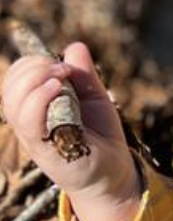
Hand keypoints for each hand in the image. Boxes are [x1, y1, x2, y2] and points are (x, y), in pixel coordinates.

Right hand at [1, 41, 142, 220]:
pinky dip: (39, 98)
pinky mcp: (45, 150)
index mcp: (34, 108)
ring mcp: (34, 137)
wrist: (115, 173)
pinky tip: (58, 88)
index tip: (60, 64)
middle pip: (10, 86)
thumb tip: (74, 47)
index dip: (31, 63)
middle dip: (34, 67)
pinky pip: (29, 122)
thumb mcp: (95, 98)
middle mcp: (28, 123)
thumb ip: (83, 74)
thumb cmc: (101, 136)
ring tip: (61, 77)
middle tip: (62, 70)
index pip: (15, 79)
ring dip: (36, 79)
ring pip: (14, 102)